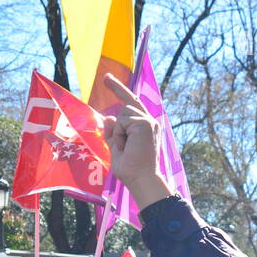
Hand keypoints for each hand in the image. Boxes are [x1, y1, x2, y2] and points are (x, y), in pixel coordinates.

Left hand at [101, 73, 168, 207]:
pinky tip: (128, 146)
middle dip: (117, 107)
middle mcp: (150, 121)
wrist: (141, 179)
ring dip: (118, 133)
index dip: (119, 89)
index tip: (106, 77)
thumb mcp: (117, 147)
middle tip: (116, 118)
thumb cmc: (131, 169)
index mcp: (145, 127)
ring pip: (122, 114)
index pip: (131, 102)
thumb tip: (109, 116)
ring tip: (126, 149)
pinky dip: (120, 135)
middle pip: (126, 105)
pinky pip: (121, 121)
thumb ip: (113, 132)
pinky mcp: (144, 123)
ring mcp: (148, 121)